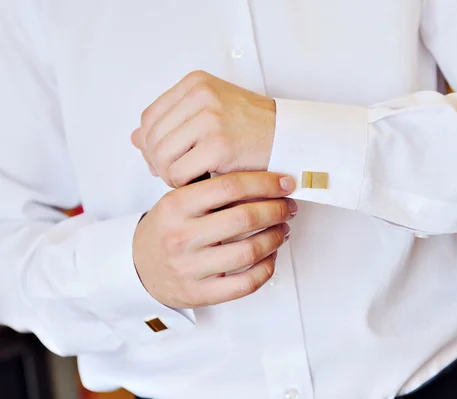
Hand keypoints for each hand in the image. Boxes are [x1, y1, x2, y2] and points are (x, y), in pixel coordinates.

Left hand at [131, 70, 275, 187]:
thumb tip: (133, 138)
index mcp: (195, 83)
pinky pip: (179, 173)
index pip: (149, 117)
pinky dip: (184, 183)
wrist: (291, 137)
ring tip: (190, 178)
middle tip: (176, 174)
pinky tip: (200, 182)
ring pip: (161, 156)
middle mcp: (199, 95)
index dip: (150, 144)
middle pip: (152, 138)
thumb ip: (173, 123)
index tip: (164, 160)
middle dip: (158, 162)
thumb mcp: (210, 114)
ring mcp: (209, 119)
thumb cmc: (252, 128)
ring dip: (170, 175)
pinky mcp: (218, 146)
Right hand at [133, 172, 296, 307]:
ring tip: (282, 229)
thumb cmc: (167, 230)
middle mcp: (181, 236)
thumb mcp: (177, 201)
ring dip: (276, 237)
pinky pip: (245, 283)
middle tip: (288, 206)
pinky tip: (271, 256)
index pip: (229, 187)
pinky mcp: (199, 293)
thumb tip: (264, 179)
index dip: (264, 183)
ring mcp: (190, 268)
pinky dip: (267, 268)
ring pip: (249, 251)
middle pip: (245, 218)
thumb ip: (211, 190)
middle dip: (276, 210)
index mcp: (175, 205)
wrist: (138, 267)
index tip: (284, 183)